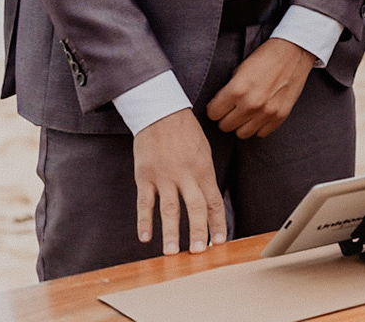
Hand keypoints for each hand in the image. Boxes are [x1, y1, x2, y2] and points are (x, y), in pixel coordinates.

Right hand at [133, 109, 226, 254]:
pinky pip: (144, 203)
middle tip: (200, 252)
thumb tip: (210, 201)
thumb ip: (205, 176)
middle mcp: (186, 175)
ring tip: (172, 252)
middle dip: (199, 231)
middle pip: (195, 207)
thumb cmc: (185, 132)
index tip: (220, 242)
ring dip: (171, 232)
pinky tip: (145, 237)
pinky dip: (144, 221)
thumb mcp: (203, 151)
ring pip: (169, 209)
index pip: (214, 201)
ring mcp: (164, 176)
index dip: (217, 222)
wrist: (161, 112)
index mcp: (203, 169)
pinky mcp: (145, 176)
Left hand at [206, 37, 316, 139]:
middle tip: (233, 108)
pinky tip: (260, 113)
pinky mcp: (280, 116)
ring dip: (242, 124)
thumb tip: (220, 106)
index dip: (215, 108)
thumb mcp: (239, 70)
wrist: (294, 51)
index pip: (212, 114)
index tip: (219, 104)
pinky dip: (259, 125)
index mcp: (237, 90)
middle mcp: (251, 104)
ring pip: (242, 134)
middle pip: (225, 126)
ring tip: (246, 112)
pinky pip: (261, 133)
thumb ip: (228, 90)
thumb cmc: (265, 57)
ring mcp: (267, 112)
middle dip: (226, 117)